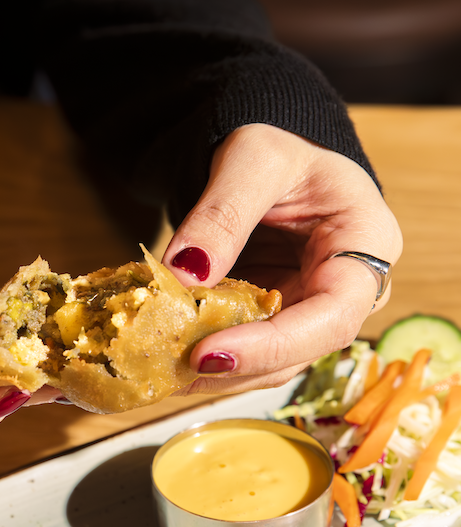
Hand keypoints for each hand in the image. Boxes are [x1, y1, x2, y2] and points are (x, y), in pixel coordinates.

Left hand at [162, 123, 402, 396]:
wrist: (274, 164)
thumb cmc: (282, 152)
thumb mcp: (252, 160)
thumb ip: (222, 214)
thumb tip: (185, 274)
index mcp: (367, 245)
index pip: (332, 316)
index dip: (274, 345)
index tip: (211, 353)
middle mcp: (351, 293)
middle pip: (300, 352)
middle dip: (235, 367)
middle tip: (170, 367)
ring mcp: (315, 314)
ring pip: (271, 365)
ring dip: (216, 374)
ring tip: (160, 369)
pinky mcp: (279, 324)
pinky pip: (247, 352)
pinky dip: (207, 359)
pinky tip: (167, 359)